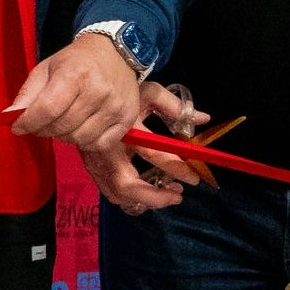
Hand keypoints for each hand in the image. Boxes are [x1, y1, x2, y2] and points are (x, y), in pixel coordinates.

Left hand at [9, 32, 141, 148]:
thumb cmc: (75, 62)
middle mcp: (98, 91)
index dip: (29, 122)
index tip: (18, 127)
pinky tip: (81, 128)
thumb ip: (27, 94)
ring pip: (79, 138)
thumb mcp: (46, 69)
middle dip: (44, 129)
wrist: (115, 53)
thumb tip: (8, 118)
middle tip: (41, 123)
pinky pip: (100, 144)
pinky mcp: (127, 120)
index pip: (48, 109)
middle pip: (62, 126)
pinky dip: (86, 141)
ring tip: (61, 123)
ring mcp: (115, 107)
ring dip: (64, 136)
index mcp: (75, 74)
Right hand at [82, 88, 195, 215]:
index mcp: (125, 130)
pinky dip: (130, 197)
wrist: (85, 90)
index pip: (153, 154)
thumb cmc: (121, 91)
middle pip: (126, 186)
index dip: (176, 168)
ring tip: (166, 193)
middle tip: (178, 195)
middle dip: (155, 197)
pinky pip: (109, 190)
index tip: (193, 178)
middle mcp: (107, 149)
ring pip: (116, 194)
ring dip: (143, 200)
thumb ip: (176, 107)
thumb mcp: (150, 93)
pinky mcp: (91, 166)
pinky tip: (146, 191)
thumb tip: (203, 119)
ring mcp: (95, 160)